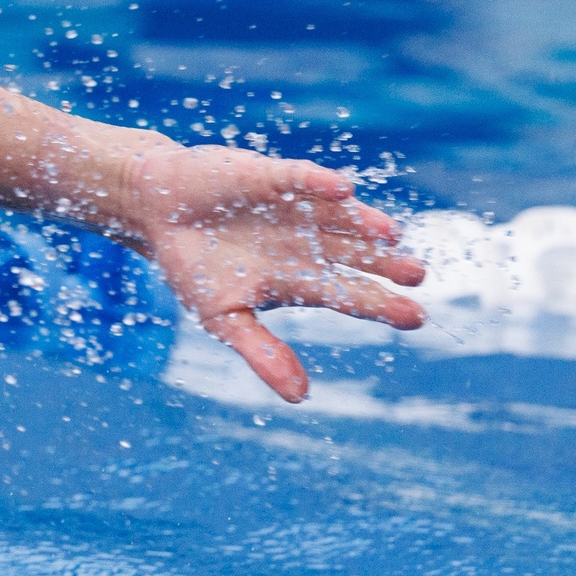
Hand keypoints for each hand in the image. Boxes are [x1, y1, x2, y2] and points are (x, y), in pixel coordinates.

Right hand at [123, 145, 425, 401]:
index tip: (416, 317)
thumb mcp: (224, 319)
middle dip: (385, 265)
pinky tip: (343, 190)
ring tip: (390, 235)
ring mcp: (295, 209)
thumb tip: (300, 399)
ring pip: (338, 216)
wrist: (158, 214)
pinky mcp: (272, 177)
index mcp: (300, 279)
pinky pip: (301, 178)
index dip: (383, 305)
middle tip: (417, 275)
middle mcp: (308, 243)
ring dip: (363, 223)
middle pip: (356, 255)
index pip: (350, 294)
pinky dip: (320, 184)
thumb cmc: (193, 268)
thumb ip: (263, 354)